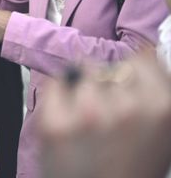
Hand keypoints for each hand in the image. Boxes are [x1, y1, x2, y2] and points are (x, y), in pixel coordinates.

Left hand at [40, 53, 170, 177]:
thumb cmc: (130, 171)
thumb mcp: (161, 137)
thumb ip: (155, 95)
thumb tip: (146, 50)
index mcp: (160, 109)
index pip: (142, 60)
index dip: (132, 74)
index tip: (127, 89)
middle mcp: (127, 107)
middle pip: (110, 68)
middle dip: (107, 85)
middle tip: (106, 116)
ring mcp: (88, 112)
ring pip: (83, 72)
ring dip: (82, 89)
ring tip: (88, 122)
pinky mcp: (55, 120)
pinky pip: (56, 84)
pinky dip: (58, 97)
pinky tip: (67, 121)